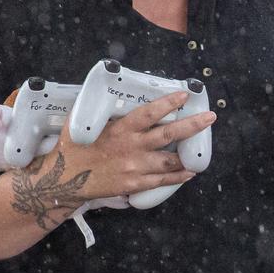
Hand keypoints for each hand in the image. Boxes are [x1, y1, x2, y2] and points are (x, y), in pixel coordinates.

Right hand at [41, 91, 216, 201]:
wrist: (64, 180)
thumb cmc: (74, 147)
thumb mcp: (84, 122)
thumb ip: (99, 108)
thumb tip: (104, 88)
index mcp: (121, 129)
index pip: (149, 113)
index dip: (168, 103)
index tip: (184, 95)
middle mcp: (132, 147)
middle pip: (168, 134)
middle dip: (192, 126)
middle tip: (209, 118)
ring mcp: (135, 167)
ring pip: (170, 160)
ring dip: (188, 154)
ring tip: (201, 148)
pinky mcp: (135, 184)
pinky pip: (162, 181)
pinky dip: (178, 177)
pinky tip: (189, 172)